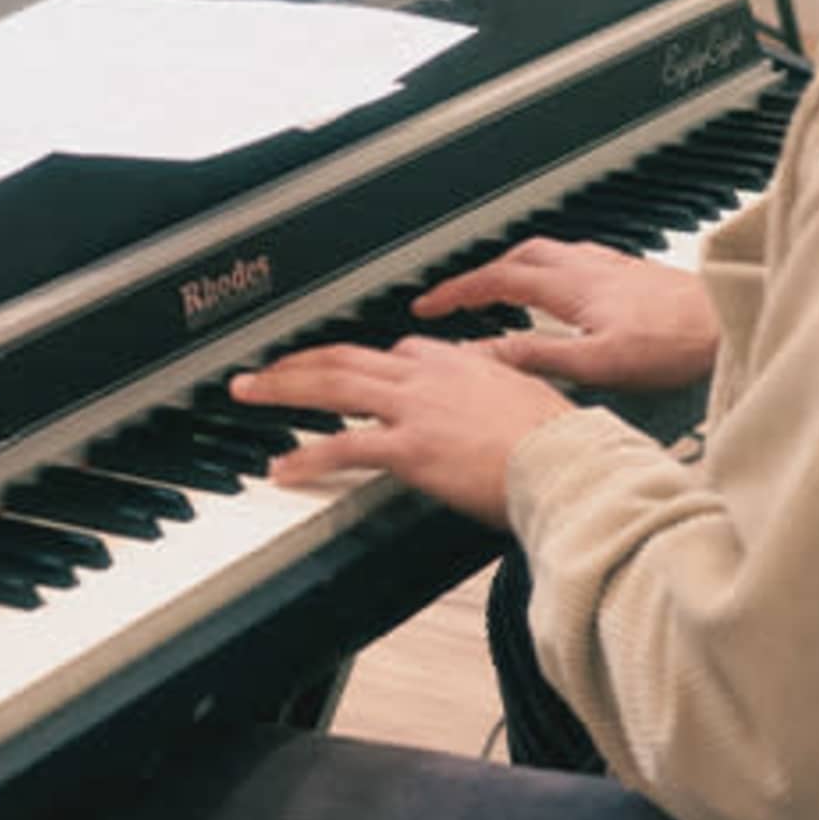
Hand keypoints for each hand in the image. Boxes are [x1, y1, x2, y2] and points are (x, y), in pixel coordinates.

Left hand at [234, 337, 574, 527]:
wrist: (569, 463)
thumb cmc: (560, 442)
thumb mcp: (527, 398)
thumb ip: (497, 392)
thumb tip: (495, 400)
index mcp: (458, 360)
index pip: (395, 352)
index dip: (359, 364)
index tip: (338, 372)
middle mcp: (429, 374)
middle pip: (345, 357)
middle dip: (297, 361)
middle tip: (262, 369)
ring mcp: (415, 409)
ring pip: (331, 386)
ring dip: (282, 387)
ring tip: (249, 392)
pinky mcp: (409, 449)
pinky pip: (343, 447)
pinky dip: (306, 456)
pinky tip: (283, 467)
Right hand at [416, 237, 718, 392]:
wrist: (732, 322)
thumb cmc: (680, 342)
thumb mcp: (599, 361)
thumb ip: (537, 357)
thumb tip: (483, 358)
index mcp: (572, 285)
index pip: (496, 280)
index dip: (456, 293)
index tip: (427, 305)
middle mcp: (590, 266)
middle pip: (520, 257)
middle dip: (482, 274)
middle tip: (459, 297)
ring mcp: (614, 266)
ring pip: (550, 254)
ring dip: (518, 268)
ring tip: (503, 290)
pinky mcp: (636, 274)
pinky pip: (579, 259)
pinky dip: (555, 271)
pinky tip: (568, 290)